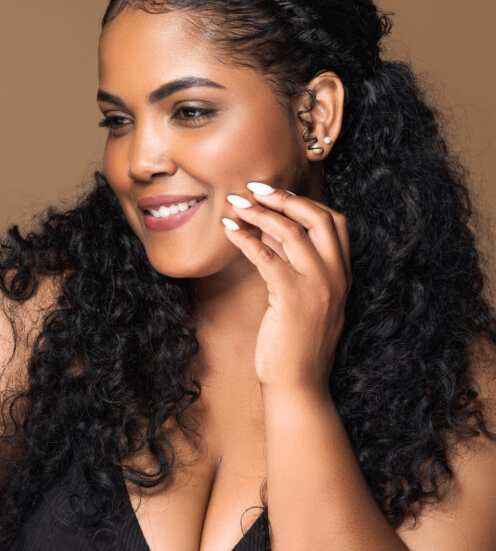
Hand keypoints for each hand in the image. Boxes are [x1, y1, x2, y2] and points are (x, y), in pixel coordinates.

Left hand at [222, 183, 350, 390]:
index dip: (305, 201)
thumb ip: (293, 262)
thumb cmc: (296, 342)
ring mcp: (317, 286)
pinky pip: (266, 256)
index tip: (276, 193)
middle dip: (285, 197)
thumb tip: (268, 228)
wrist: (299, 383)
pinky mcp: (291, 297)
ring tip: (235, 204)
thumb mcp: (304, 297)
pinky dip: (245, 238)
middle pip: (318, 217)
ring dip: (260, 213)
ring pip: (291, 231)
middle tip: (255, 189)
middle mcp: (335, 276)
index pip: (335, 222)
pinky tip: (229, 229)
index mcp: (343, 275)